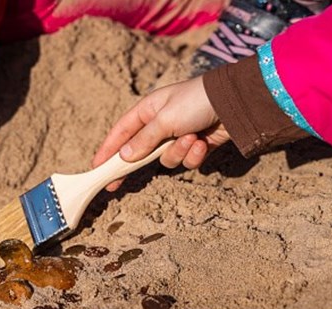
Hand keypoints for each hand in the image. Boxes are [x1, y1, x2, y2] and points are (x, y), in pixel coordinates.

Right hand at [92, 76, 229, 190]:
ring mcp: (178, 137)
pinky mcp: (195, 146)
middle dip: (135, 164)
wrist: (236, 102)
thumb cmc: (195, 101)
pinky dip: (194, 154)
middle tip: (117, 184)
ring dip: (178, 153)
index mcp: (148, 111)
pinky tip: (203, 142)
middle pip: (139, 151)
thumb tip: (124, 157)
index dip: (107, 150)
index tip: (96, 167)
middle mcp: (160, 124)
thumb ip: (144, 140)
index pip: (120, 133)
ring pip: (165, 159)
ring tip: (191, 139)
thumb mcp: (165, 119)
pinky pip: (186, 160)